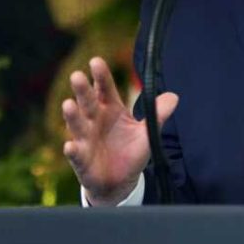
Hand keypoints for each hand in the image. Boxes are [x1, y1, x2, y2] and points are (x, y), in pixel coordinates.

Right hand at [61, 57, 178, 205]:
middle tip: (77, 76)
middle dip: (82, 90)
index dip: (101, 76)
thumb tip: (174, 96)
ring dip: (72, 115)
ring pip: (77, 124)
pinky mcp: (81, 159)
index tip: (96, 61)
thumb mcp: (147, 133)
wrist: (120, 182)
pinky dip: (72, 150)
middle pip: (88, 102)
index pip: (105, 89)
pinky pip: (76, 153)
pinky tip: (70, 146)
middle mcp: (94, 120)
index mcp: (110, 109)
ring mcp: (85, 138)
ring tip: (68, 104)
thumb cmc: (131, 151)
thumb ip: (158, 114)